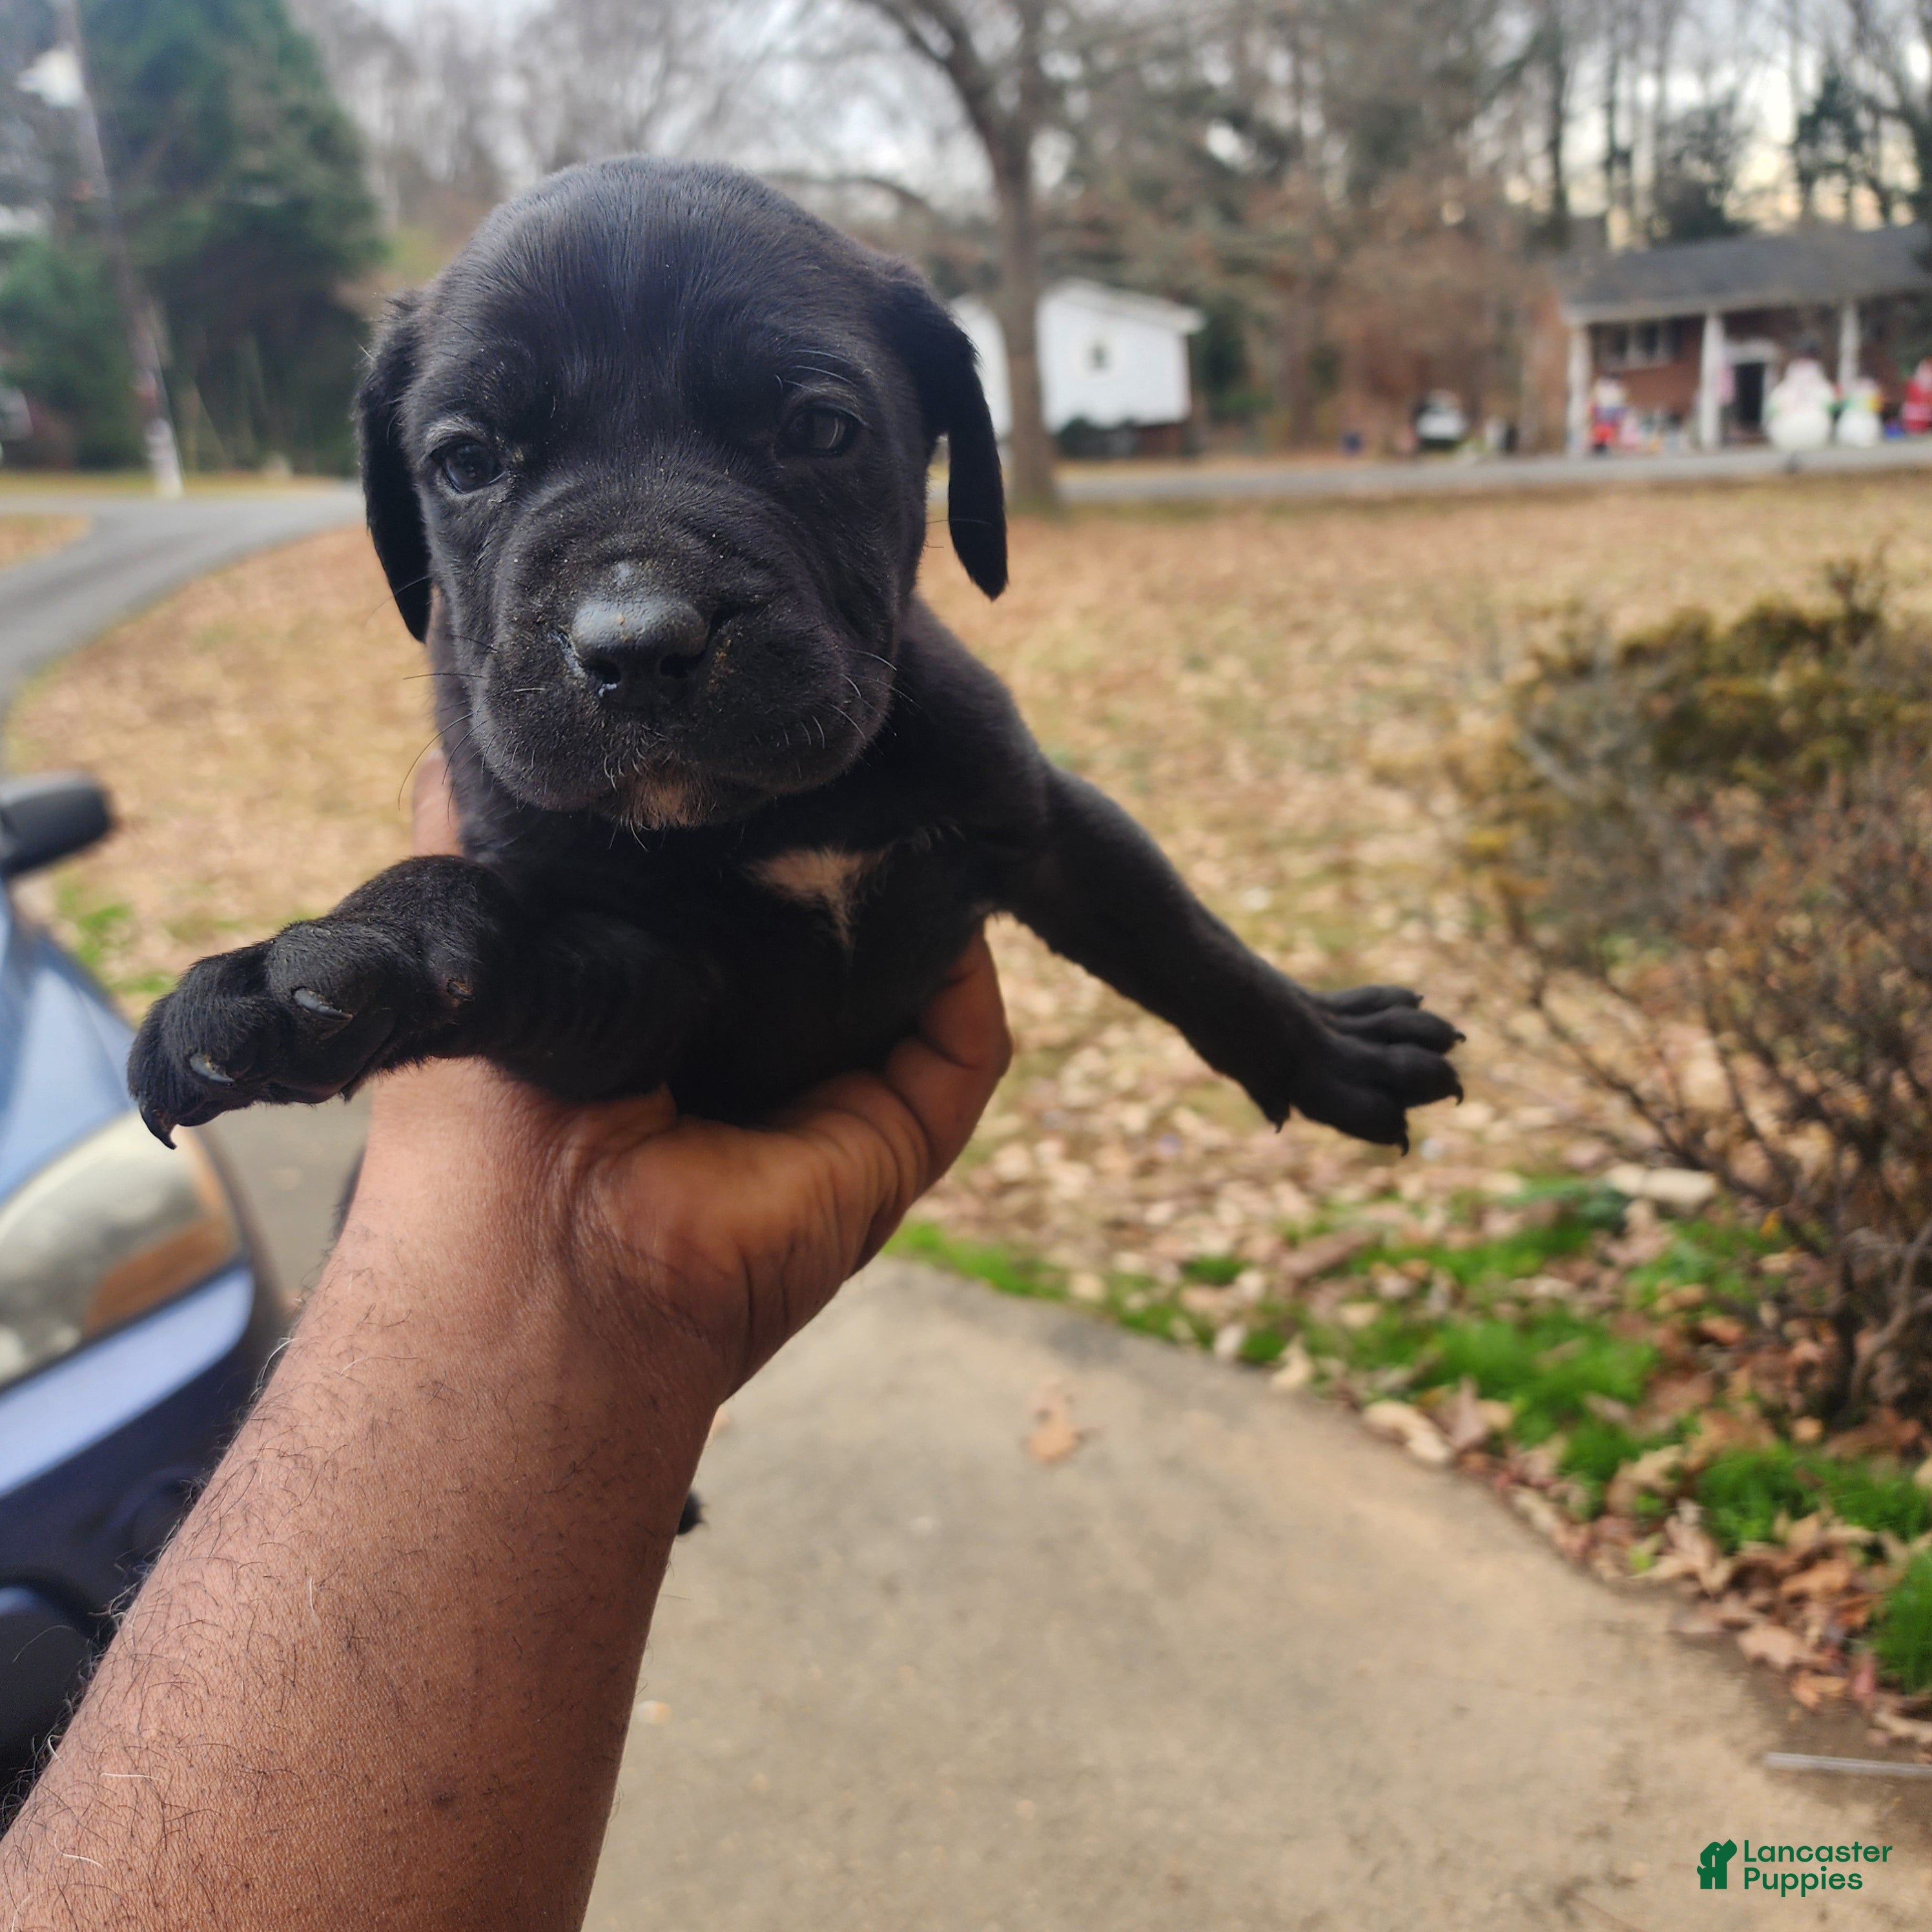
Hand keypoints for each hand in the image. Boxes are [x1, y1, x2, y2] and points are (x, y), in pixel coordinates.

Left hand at [346, 751, 1010, 1401]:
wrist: (545, 1270)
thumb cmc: (485, 1119)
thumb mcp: (468, 946)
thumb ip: (463, 841)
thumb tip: (456, 734)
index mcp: (660, 1028)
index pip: (733, 923)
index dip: (752, 846)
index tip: (768, 762)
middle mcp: (750, 1071)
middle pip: (832, 952)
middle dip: (849, 866)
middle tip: (862, 768)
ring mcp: (829, 1114)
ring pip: (912, 995)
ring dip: (925, 913)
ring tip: (923, 814)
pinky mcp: (892, 1148)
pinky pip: (965, 1054)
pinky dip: (972, 982)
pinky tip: (956, 908)